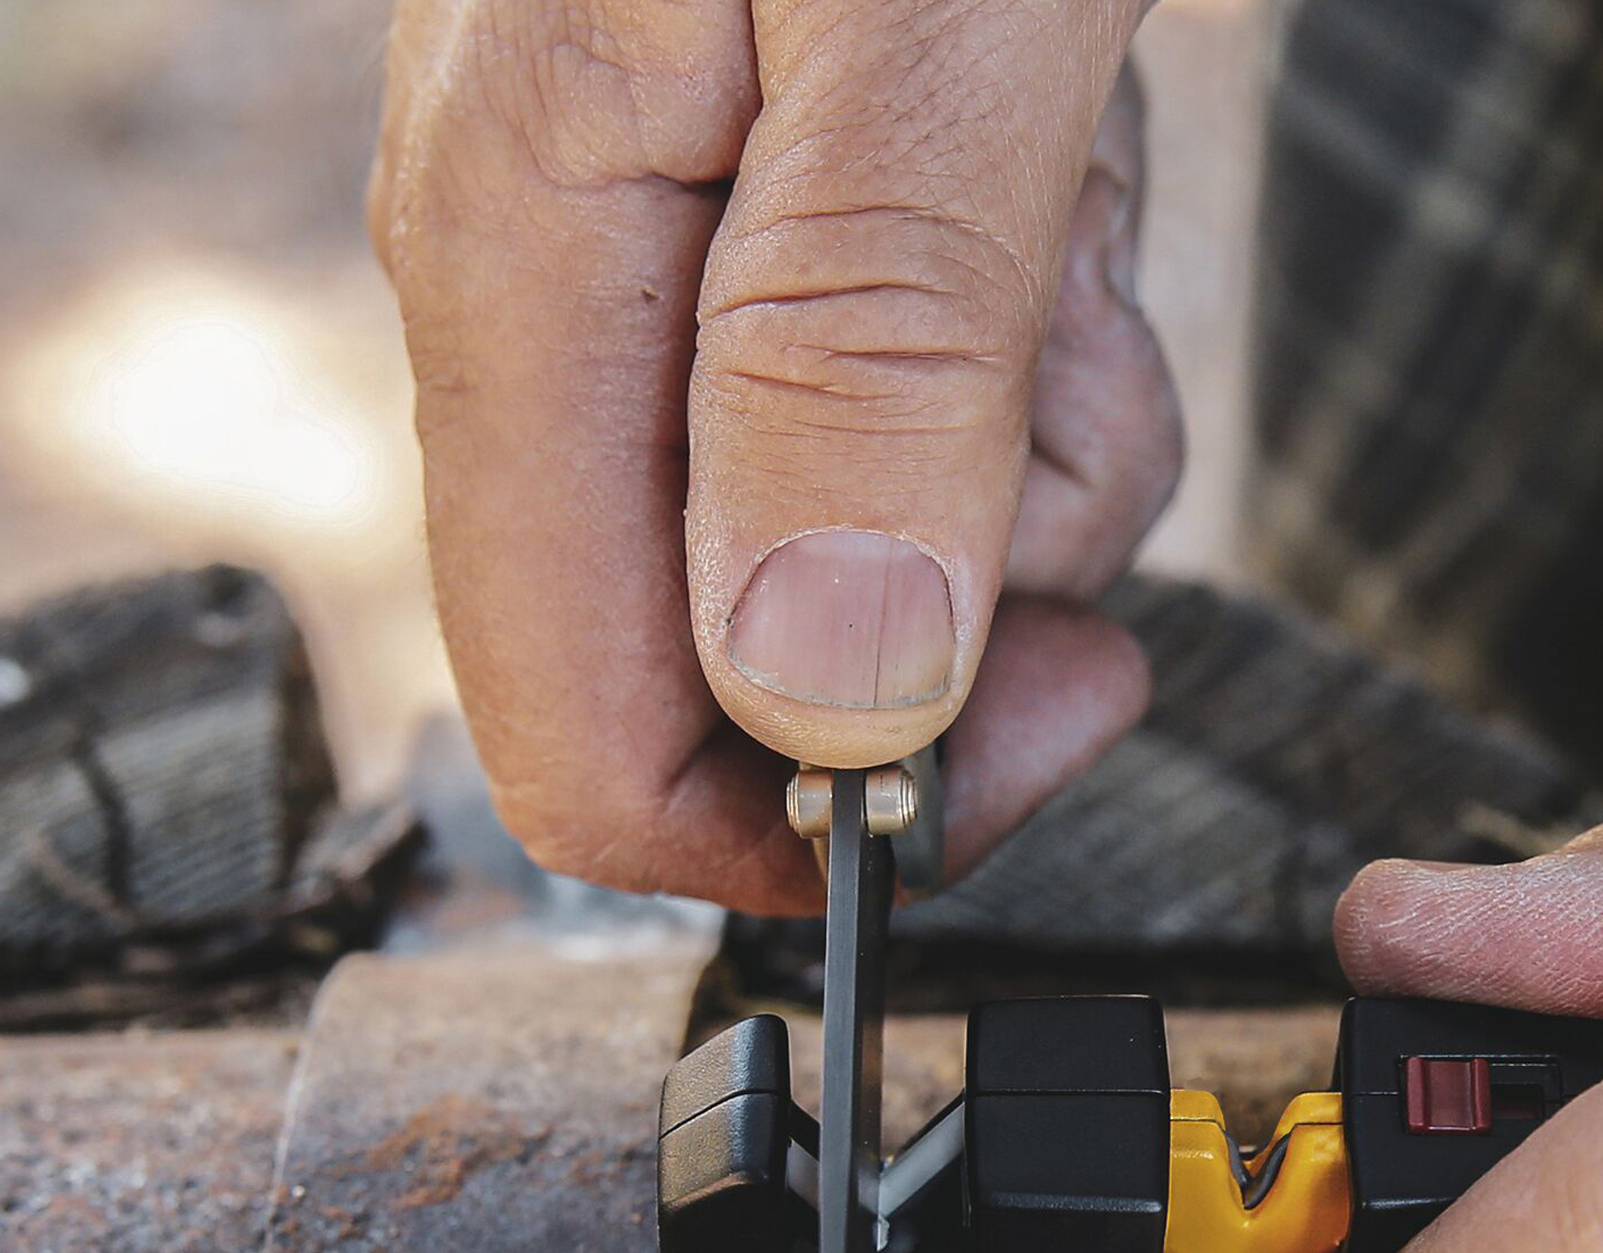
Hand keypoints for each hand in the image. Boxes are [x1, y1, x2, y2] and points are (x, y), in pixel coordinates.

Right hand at [372, 0, 1179, 906]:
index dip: (818, 823)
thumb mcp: (922, 29)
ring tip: (1062, 194)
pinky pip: (923, 403)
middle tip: (1074, 354)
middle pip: (765, 666)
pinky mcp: (770, 217)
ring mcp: (656, 260)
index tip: (1037, 724)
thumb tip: (824, 695)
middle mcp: (559, 299)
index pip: (591, 749)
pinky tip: (1051, 153)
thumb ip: (866, 366)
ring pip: (881, 542)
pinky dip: (1039, 319)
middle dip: (986, 584)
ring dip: (1036, 428)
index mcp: (528, 276)